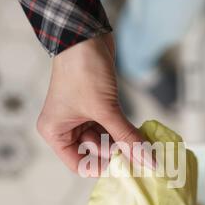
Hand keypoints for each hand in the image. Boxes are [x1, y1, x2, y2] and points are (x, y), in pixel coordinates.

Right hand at [37, 33, 142, 173]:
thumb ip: (127, 137)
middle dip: (117, 153)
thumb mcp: (105, 109)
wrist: (85, 35)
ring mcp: (81, 119)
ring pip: (106, 140)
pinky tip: (139, 134)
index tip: (127, 169)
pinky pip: (111, 127)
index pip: (80, 165)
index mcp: (56, 133)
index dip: (103, 168)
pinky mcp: (95, 109)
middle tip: (141, 156)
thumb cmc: (83, 71)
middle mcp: (66, 129)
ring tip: (144, 144)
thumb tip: (148, 161)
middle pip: (95, 153)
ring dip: (124, 142)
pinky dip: (124, 131)